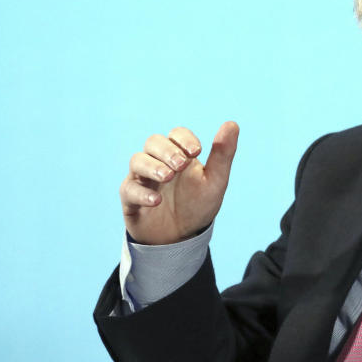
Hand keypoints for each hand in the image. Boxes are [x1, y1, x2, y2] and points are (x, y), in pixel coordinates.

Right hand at [119, 122, 238, 244]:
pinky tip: (156, 201)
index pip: (176, 134)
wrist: (181, 237)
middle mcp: (158, 162)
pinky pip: (129, 190)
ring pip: (137, 161)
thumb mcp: (215, 181)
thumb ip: (223, 154)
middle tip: (182, 165)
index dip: (184, 138)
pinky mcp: (131, 199)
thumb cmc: (197, 204)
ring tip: (168, 176)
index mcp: (179, 154)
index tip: (196, 151)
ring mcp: (142, 179)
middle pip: (153, 142)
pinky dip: (142, 193)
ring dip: (152, 166)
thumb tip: (232, 124)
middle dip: (167, 151)